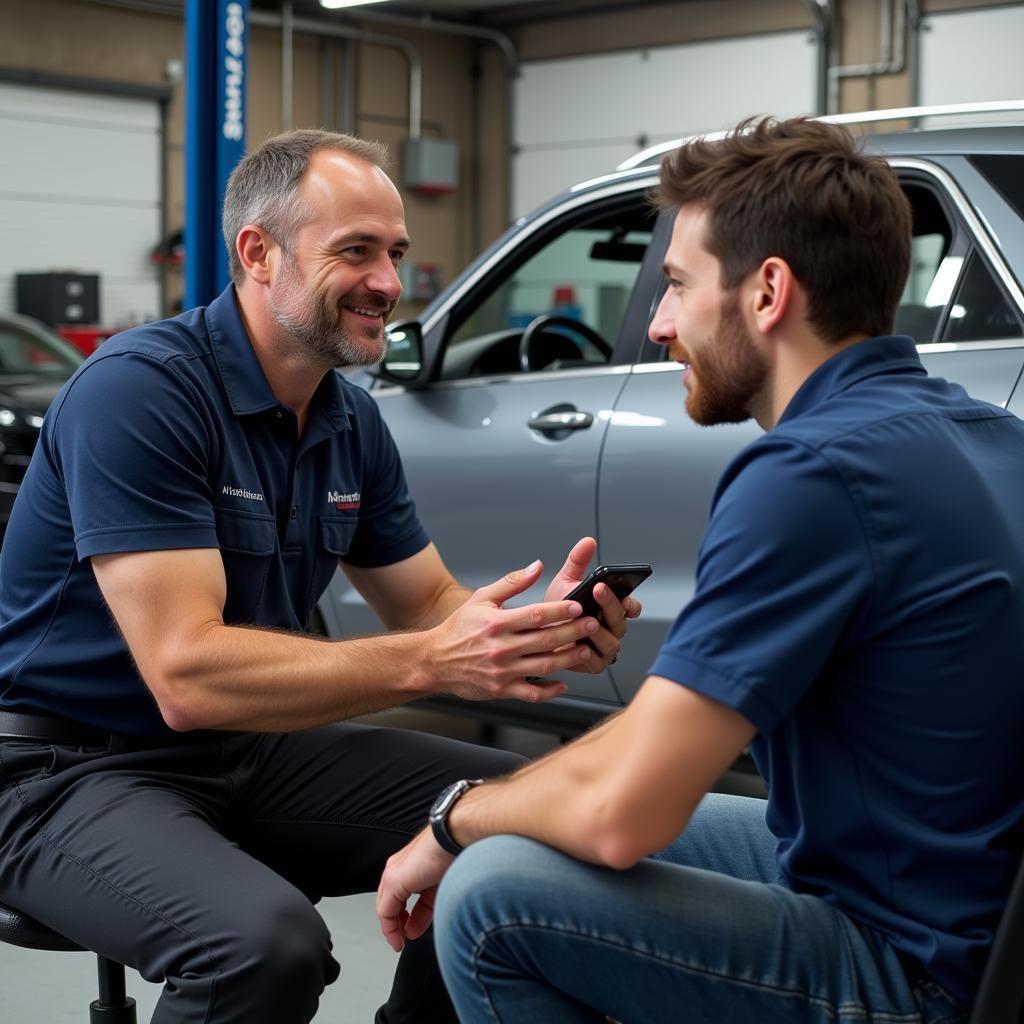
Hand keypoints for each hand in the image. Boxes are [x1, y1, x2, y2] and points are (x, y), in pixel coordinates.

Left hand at [377, 827, 452, 951]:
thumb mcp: (445, 882)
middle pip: (392, 901)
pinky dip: (390, 928)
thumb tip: (428, 922)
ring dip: (392, 928)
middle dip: (398, 923)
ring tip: (399, 942)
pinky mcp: (393, 881)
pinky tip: (397, 938)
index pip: (404, 895)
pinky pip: (385, 910)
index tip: (413, 932)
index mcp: (414, 866)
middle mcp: (401, 868)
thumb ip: (433, 902)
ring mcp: (395, 874)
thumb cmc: (457, 850)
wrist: (455, 833)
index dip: (409, 917)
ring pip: (386, 906)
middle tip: (404, 939)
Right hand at [427, 560, 598, 702]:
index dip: (560, 610)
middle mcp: (500, 648)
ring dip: (568, 659)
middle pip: (545, 640)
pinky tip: (563, 683)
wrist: (435, 660)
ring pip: (544, 666)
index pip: (536, 615)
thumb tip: (537, 566)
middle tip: (592, 624)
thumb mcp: (481, 599)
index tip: (578, 605)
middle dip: (573, 632)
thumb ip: (511, 583)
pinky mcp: (501, 690)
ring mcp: (502, 671)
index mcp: (496, 623)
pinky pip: (532, 694)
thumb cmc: (459, 629)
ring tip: (585, 650)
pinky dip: (550, 690)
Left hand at [543, 538, 642, 673]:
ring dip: (600, 631)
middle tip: (598, 590)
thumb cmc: (555, 609)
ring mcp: (604, 648)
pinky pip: (596, 662)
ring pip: (612, 643)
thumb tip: (588, 541)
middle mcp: (612, 629)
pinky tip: (578, 643)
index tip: (623, 592)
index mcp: (611, 609)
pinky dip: (588, 654)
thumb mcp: (566, 581)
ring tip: (588, 621)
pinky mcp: (592, 665)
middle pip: (621, 621)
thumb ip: (578, 562)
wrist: (535, 634)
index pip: (631, 606)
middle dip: (611, 605)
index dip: (630, 601)